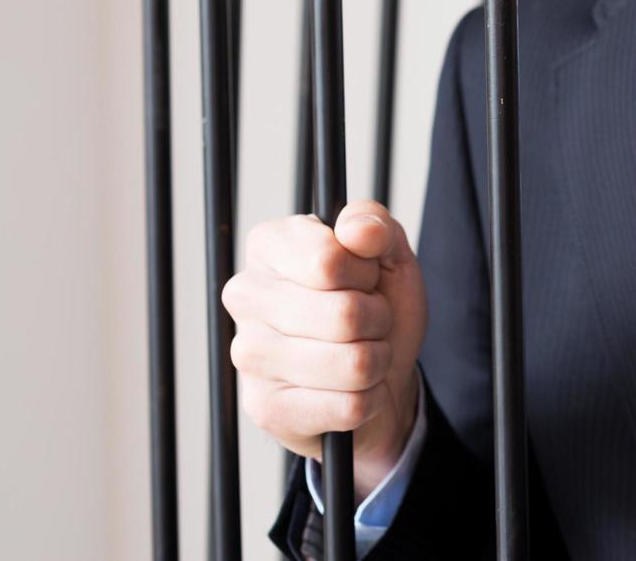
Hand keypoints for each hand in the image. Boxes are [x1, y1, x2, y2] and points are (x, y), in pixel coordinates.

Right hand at [223, 200, 426, 500]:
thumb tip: (358, 231)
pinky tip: (350, 388)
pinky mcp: (266, 409)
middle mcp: (246, 297)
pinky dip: (369, 398)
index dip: (366, 271)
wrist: (382, 371)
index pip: (329, 260)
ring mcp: (248, 356)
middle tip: (370, 319)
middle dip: (378, 319)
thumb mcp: (388, 252)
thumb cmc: (377, 302)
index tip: (363, 276)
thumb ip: (374, 225)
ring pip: (353, 364)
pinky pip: (350, 406)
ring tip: (363, 350)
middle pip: (344, 315)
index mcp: (269, 246)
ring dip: (377, 359)